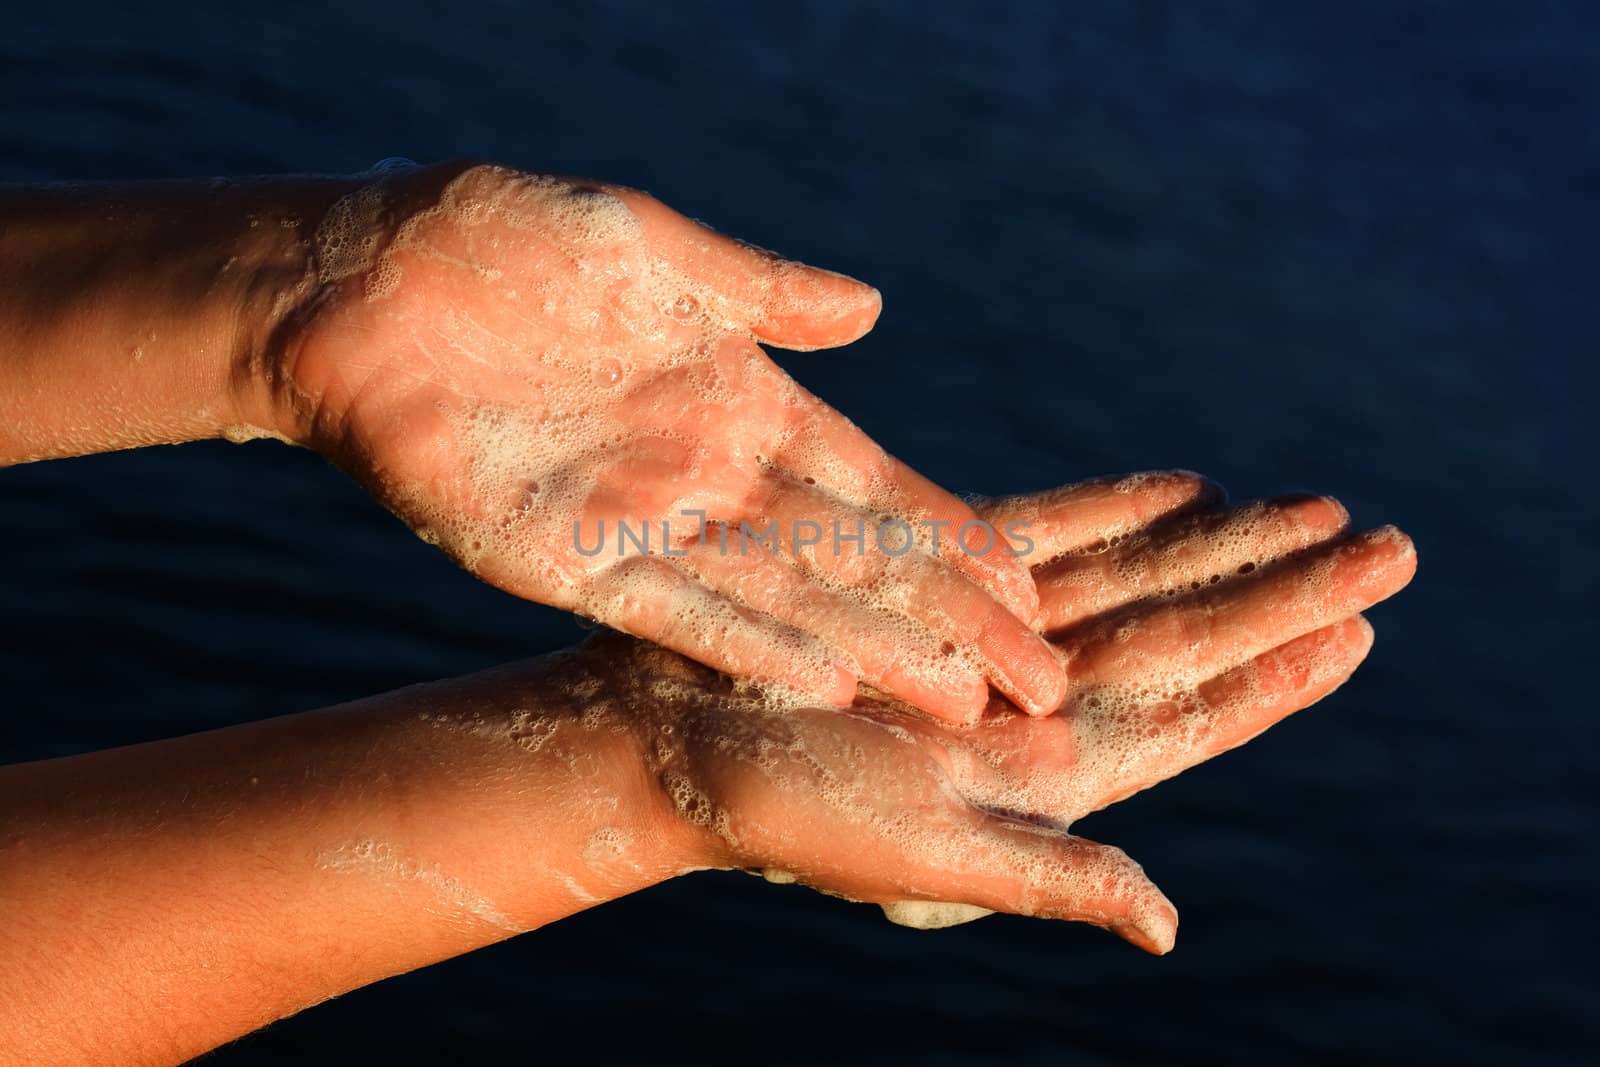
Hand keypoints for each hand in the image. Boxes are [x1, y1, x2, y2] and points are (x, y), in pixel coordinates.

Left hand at [273, 161, 1062, 720]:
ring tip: (958, 705)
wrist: (354, 281)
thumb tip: (872, 311)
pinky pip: (675, 615)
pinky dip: (749, 647)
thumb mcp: (651, 250)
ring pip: (783, 601)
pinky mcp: (563, 562)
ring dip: (871, 653)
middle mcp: (702, 473)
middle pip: (848, 560)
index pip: (870, 483)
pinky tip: (823, 685)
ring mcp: (639, 524)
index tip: (1026, 586)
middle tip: (1035, 681)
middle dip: (942, 619)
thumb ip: (761, 292)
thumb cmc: (500, 241)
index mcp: (734, 399)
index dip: (948, 535)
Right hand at [585, 474, 1415, 951]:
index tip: (1362, 633)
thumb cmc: (787, 811)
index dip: (1278, 679)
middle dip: (1284, 591)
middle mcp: (1032, 698)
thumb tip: (1168, 927)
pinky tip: (1181, 488)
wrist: (675, 735)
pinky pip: (1046, 533)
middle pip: (1185, 634)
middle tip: (1392, 547)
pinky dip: (1113, 509)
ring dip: (1223, 545)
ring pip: (1134, 577)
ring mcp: (990, 633)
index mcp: (1045, 769)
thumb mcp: (923, 858)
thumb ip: (1049, 876)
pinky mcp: (939, 575)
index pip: (1191, 717)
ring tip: (1312, 508)